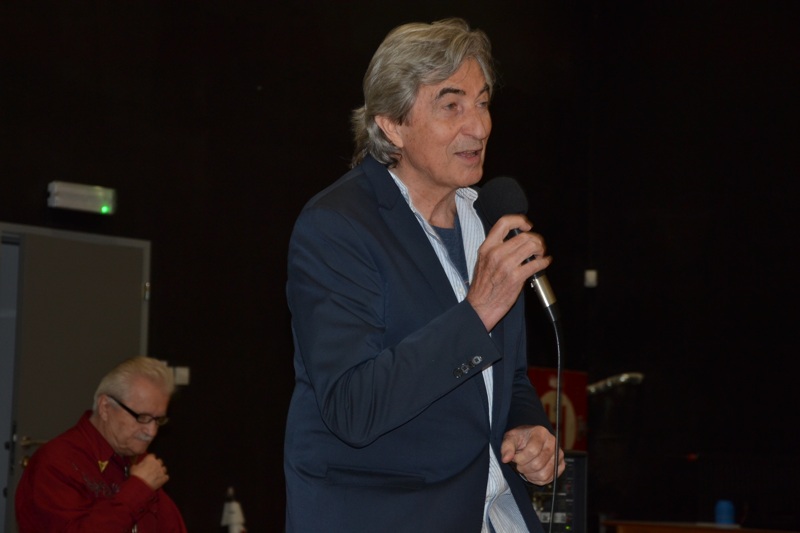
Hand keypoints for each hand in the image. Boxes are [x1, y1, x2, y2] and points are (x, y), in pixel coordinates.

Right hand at [129, 453, 169, 490]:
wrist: (140, 485)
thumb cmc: (136, 476)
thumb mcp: (133, 468)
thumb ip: (136, 465)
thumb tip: (136, 466)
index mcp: (150, 459)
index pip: (152, 455)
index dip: (150, 459)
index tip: (148, 462)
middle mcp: (157, 463)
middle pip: (160, 461)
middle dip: (157, 464)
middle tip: (152, 469)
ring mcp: (161, 470)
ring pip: (164, 468)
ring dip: (161, 471)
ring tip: (156, 475)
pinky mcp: (164, 478)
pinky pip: (166, 477)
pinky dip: (164, 478)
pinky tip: (160, 481)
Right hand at [467, 214, 550, 330]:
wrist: (480, 307)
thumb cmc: (482, 287)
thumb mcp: (483, 261)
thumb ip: (496, 249)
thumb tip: (515, 240)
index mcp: (487, 247)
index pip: (504, 223)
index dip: (519, 220)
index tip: (527, 225)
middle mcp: (496, 253)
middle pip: (524, 235)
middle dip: (536, 239)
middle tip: (538, 246)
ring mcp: (506, 265)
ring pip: (532, 246)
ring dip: (541, 249)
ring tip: (541, 254)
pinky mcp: (516, 277)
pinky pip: (537, 264)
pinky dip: (544, 262)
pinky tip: (544, 263)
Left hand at [500, 425, 564, 485]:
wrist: (529, 439)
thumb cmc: (520, 438)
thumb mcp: (510, 439)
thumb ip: (506, 447)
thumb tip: (505, 459)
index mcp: (541, 433)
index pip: (532, 450)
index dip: (520, 458)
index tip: (514, 458)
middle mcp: (553, 443)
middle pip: (538, 464)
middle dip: (524, 468)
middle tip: (519, 465)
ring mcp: (559, 454)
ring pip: (544, 474)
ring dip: (530, 475)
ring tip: (525, 469)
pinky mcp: (561, 465)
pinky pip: (550, 479)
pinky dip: (538, 480)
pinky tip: (532, 473)